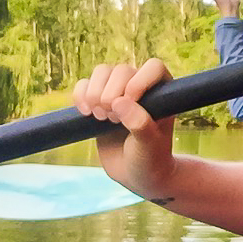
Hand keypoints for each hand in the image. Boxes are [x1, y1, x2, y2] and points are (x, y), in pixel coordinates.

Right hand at [73, 59, 176, 197]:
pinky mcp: (98, 101)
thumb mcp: (149, 145)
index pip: (153, 67)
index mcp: (162, 91)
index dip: (139, 81)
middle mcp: (140, 85)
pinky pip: (84, 85)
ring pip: (102, 72)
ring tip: (102, 118)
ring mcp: (118, 91)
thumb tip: (119, 101)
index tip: (130, 103)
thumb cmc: (150, 158)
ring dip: (95, 93)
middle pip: (121, 70)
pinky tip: (85, 113)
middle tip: (114, 120)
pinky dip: (80, 95)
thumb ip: (140, 124)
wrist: (135, 173)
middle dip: (112, 94)